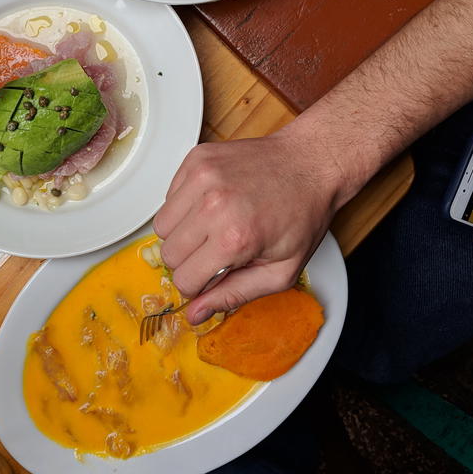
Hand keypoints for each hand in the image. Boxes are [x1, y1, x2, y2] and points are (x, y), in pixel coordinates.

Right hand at [153, 128, 338, 323]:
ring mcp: (203, 177)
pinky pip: (168, 196)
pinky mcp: (197, 159)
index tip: (215, 275)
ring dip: (182, 233)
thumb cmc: (302, 215)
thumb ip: (234, 295)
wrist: (311, 164)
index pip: (184, 279)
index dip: (199, 285)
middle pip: (168, 254)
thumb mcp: (280, 271)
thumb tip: (195, 314)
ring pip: (161, 225)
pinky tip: (212, 204)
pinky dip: (184, 206)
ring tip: (212, 227)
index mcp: (235, 238)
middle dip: (189, 261)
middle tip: (216, 252)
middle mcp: (213, 205)